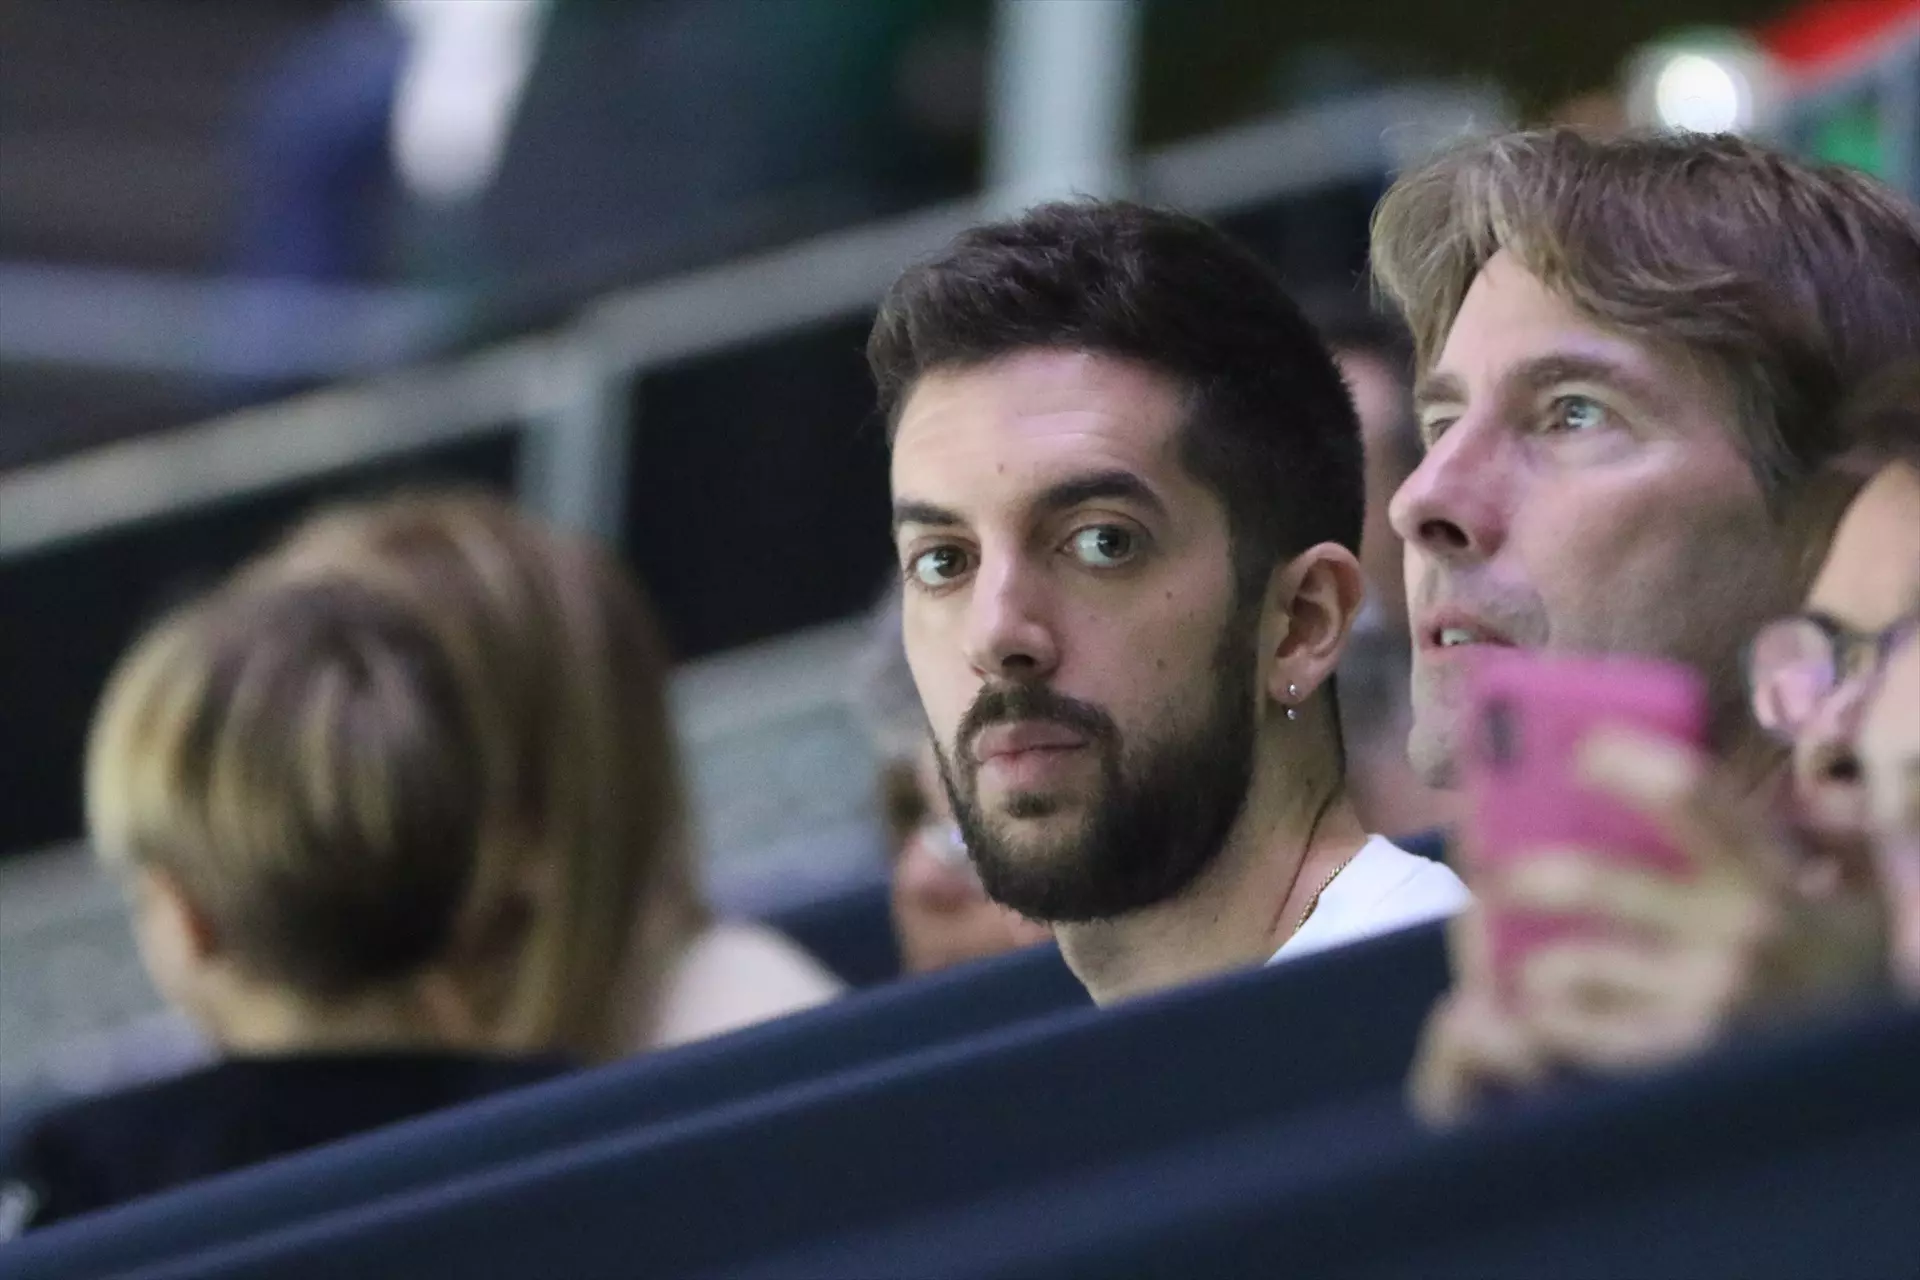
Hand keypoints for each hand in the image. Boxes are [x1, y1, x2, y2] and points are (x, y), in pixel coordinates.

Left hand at [1410, 729, 1885, 1125]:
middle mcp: (1735, 937)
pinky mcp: (1680, 1061)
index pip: (1691, 795)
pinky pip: (1580, 1032)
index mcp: (1767, 879)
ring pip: (1574, 963)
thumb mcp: (1854, 890)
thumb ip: (1813, 833)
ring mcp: (1704, 1004)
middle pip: (1596, 880)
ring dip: (1522, 954)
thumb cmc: (1843, 967)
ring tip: (1493, 950)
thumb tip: (1763, 784)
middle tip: (1477, 861)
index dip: (1627, 762)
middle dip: (1521, 866)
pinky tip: (1524, 1008)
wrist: (1879, 1083)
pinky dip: (1542, 1017)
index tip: (1580, 748)